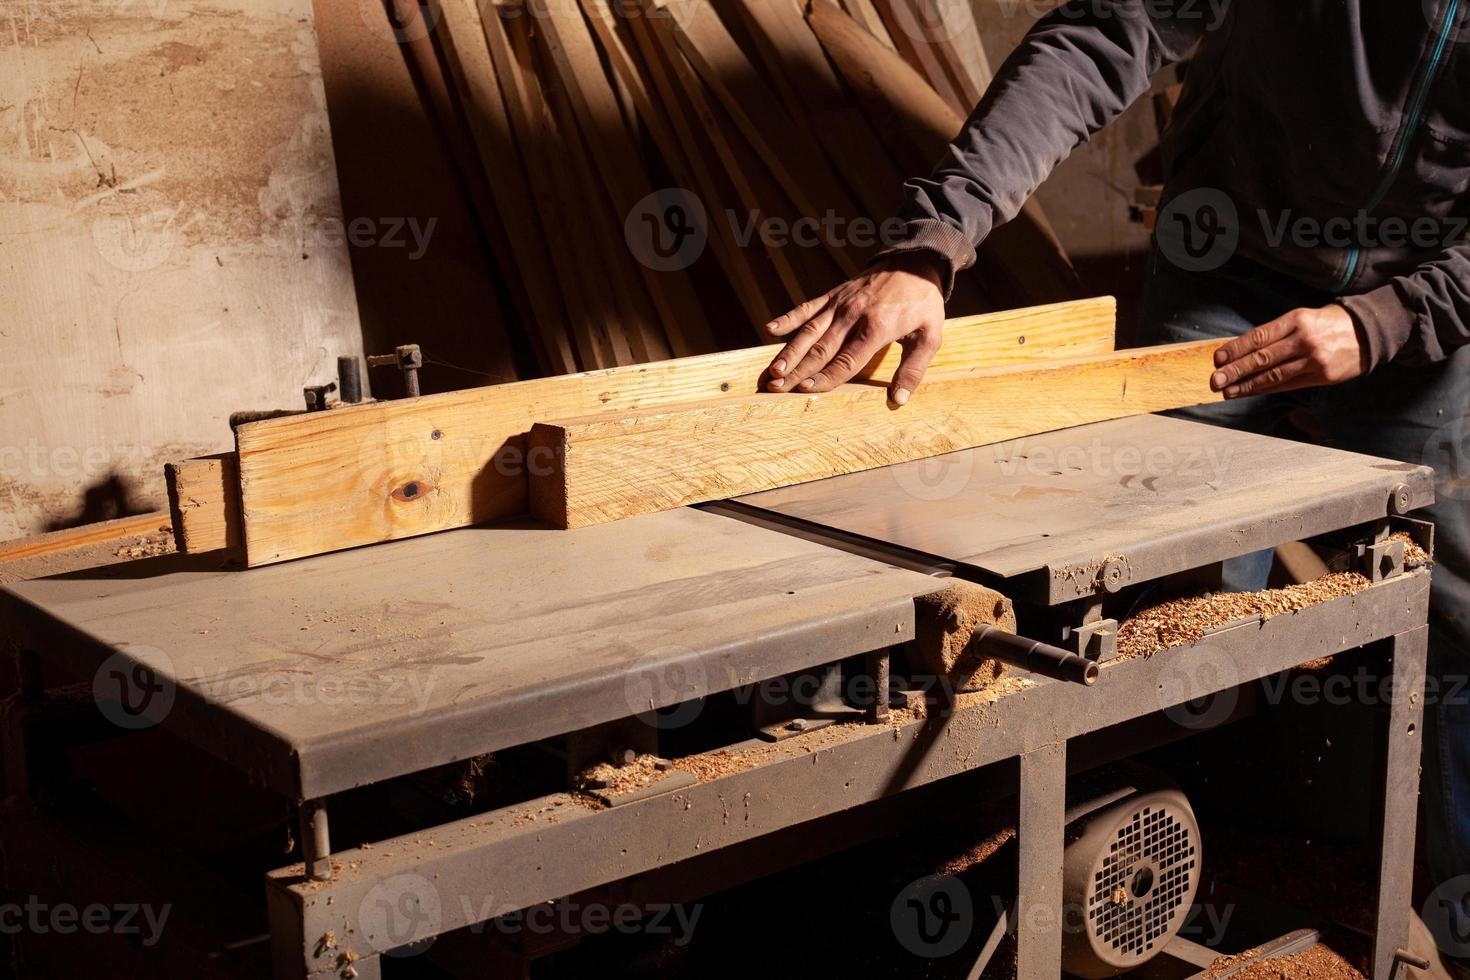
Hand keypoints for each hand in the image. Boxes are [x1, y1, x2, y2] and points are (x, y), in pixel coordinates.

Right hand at [764, 254, 944, 406]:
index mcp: (877, 328)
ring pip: (809, 332)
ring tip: (772, 370)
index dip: (824, 377)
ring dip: (789, 352)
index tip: (805, 391)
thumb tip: (897, 401)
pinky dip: (788, 318)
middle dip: (797, 370)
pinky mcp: (833, 294)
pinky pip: (807, 307)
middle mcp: (853, 316)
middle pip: (821, 349)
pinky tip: (770, 329)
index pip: (846, 360)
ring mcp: (840, 304)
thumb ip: (912, 370)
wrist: (915, 261)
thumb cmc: (923, 303)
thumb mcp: (930, 337)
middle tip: (776, 387)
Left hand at [1210, 304, 1366, 397]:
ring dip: (1247, 385)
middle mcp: (1304, 339)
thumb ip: (1277, 333)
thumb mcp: (1304, 317)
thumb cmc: (1328, 323)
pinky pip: (1288, 384)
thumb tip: (1243, 349)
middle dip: (1236, 370)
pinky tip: (1251, 391)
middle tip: (1215, 379)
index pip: (1259, 336)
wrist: (1369, 332)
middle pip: (1262, 358)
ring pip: (1273, 375)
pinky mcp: (1322, 376)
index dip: (1236, 348)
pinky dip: (1266, 389)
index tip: (1218, 358)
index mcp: (1297, 320)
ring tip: (1228, 391)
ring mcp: (1314, 360)